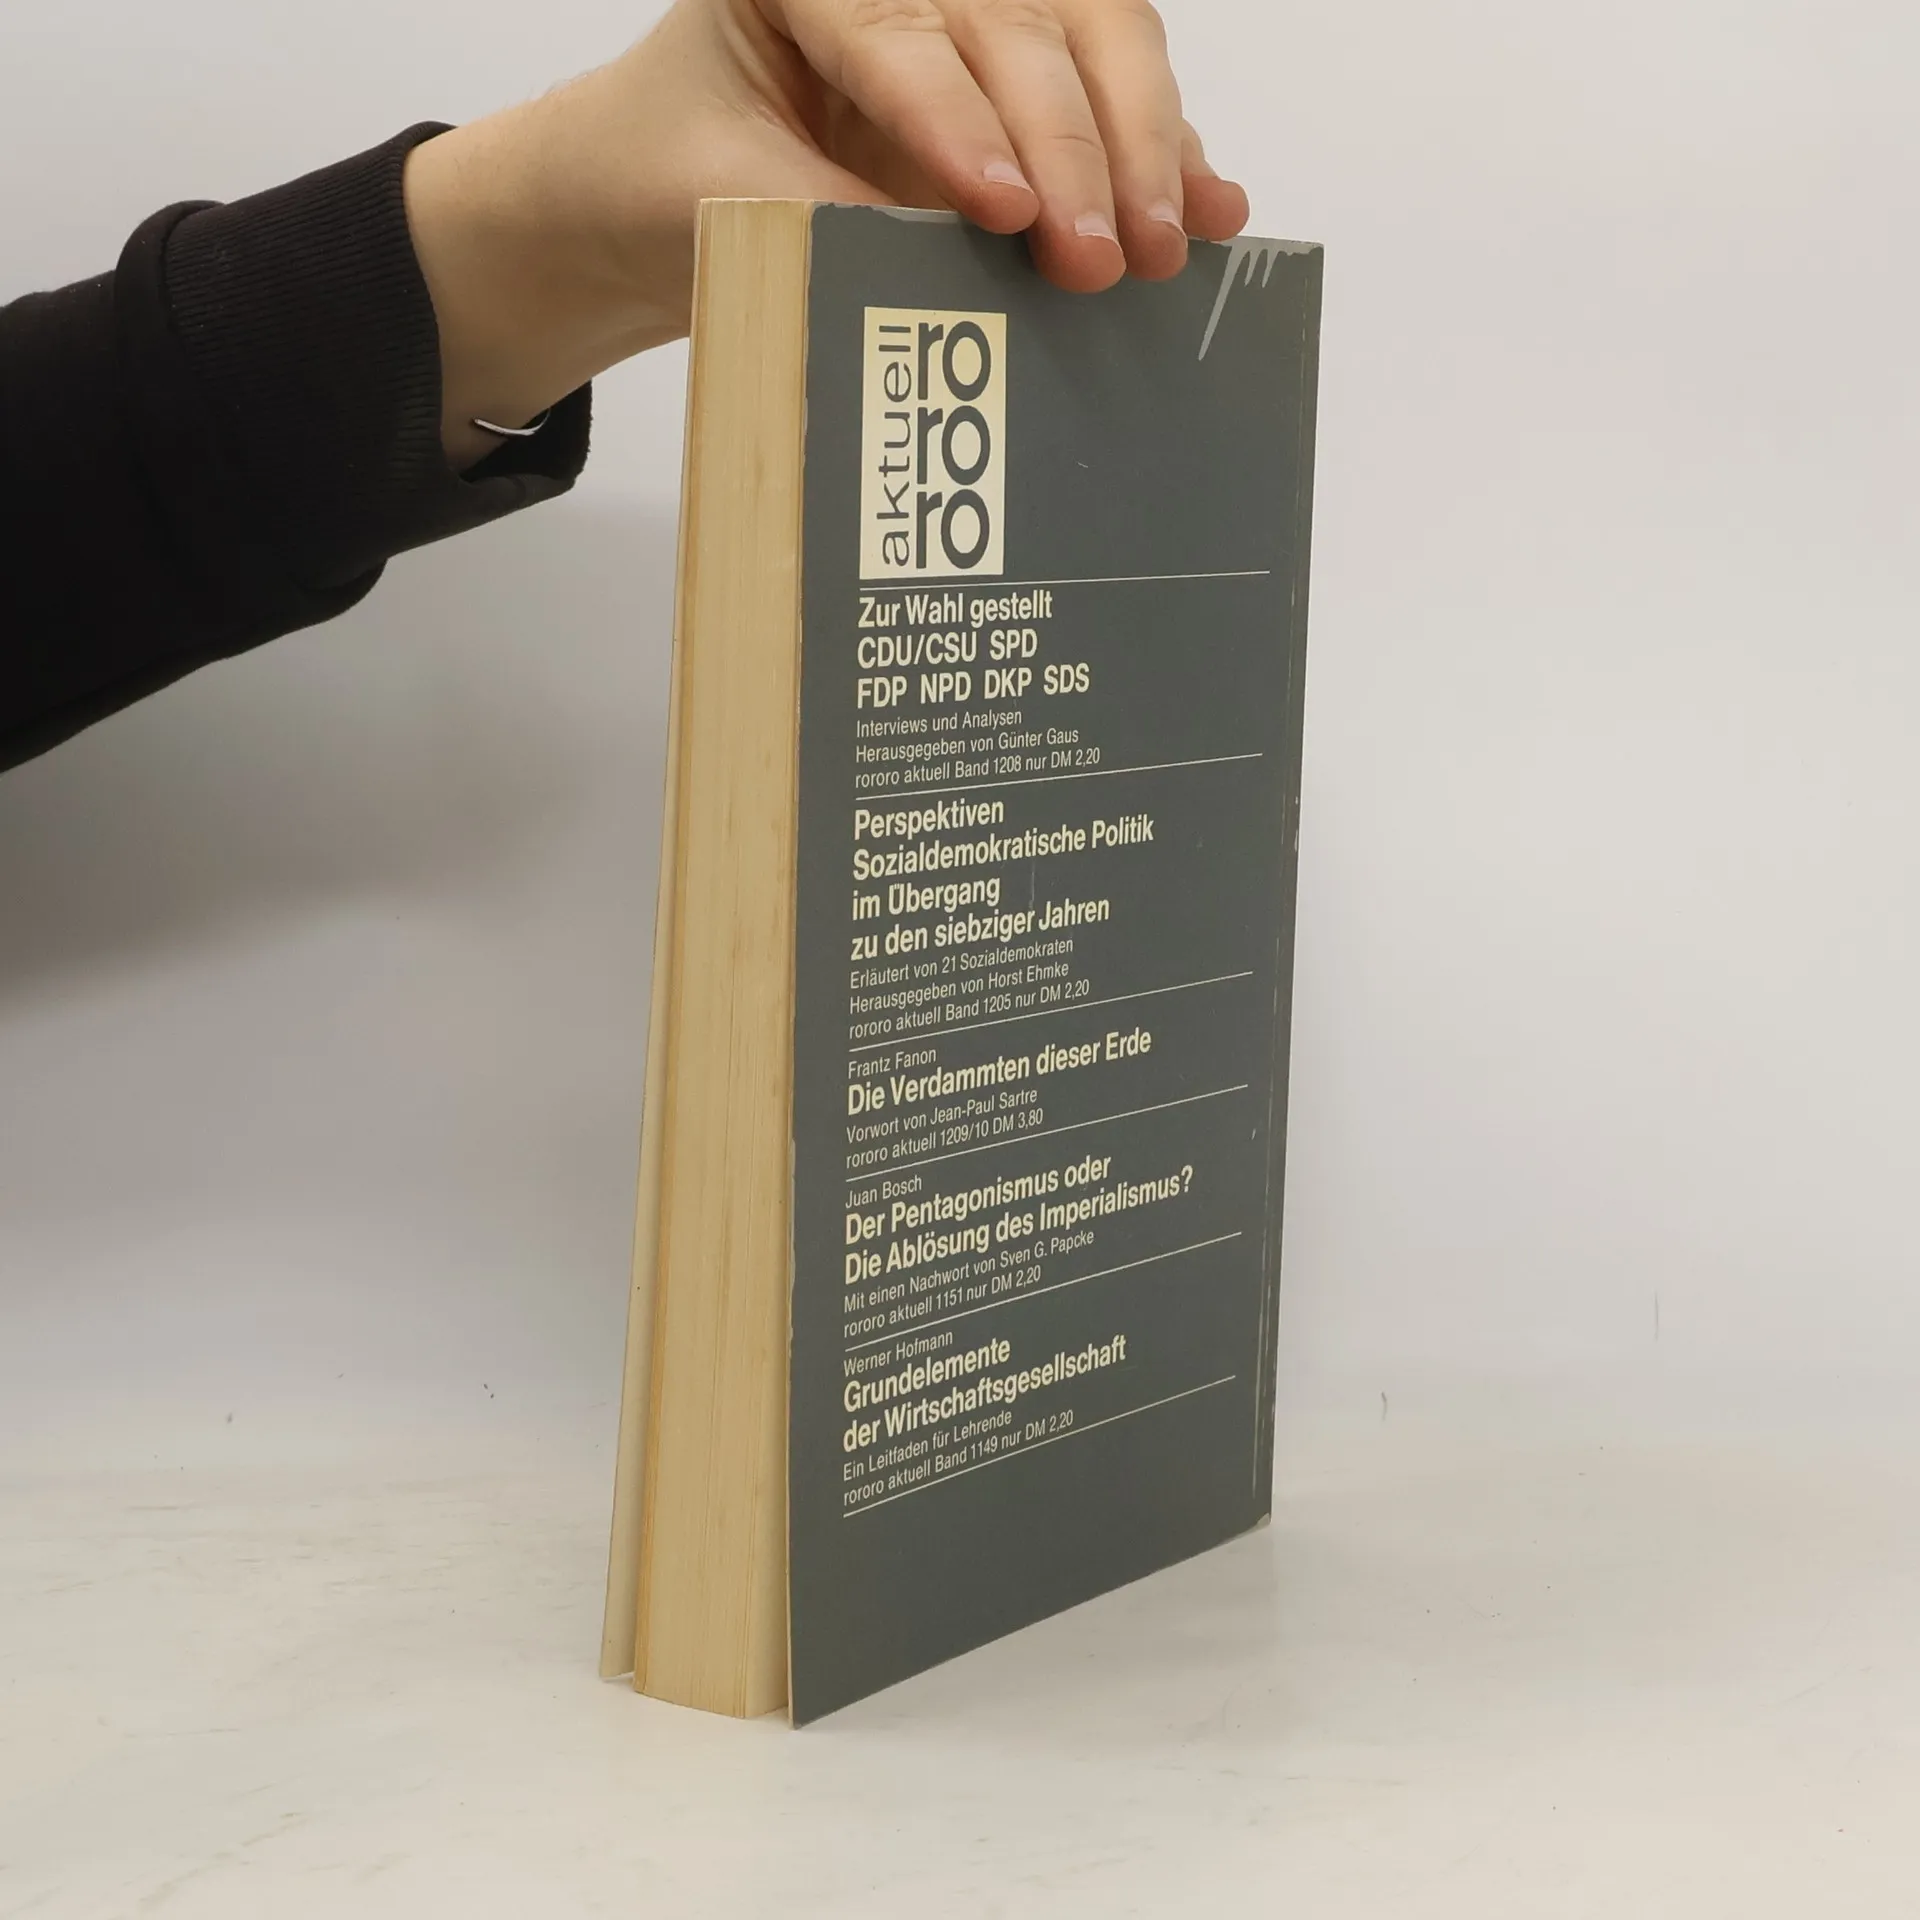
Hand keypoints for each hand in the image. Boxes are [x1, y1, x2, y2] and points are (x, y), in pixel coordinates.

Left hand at [405, 0, 1251, 463]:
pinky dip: (1165, 152)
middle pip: (1019, 24)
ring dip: (1141, 143)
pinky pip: (1110, 96)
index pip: (894, 31)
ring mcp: (967, 15)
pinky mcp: (1017, 80)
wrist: (648, 195)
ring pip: (1088, 38)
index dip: (954, 119)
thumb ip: (829, 218)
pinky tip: (1210, 205)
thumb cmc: (665, 178)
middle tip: (1101, 254)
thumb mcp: (724, 202)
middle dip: (1072, 145)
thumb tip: (961, 265)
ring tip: (1168, 241)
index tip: (999, 208)